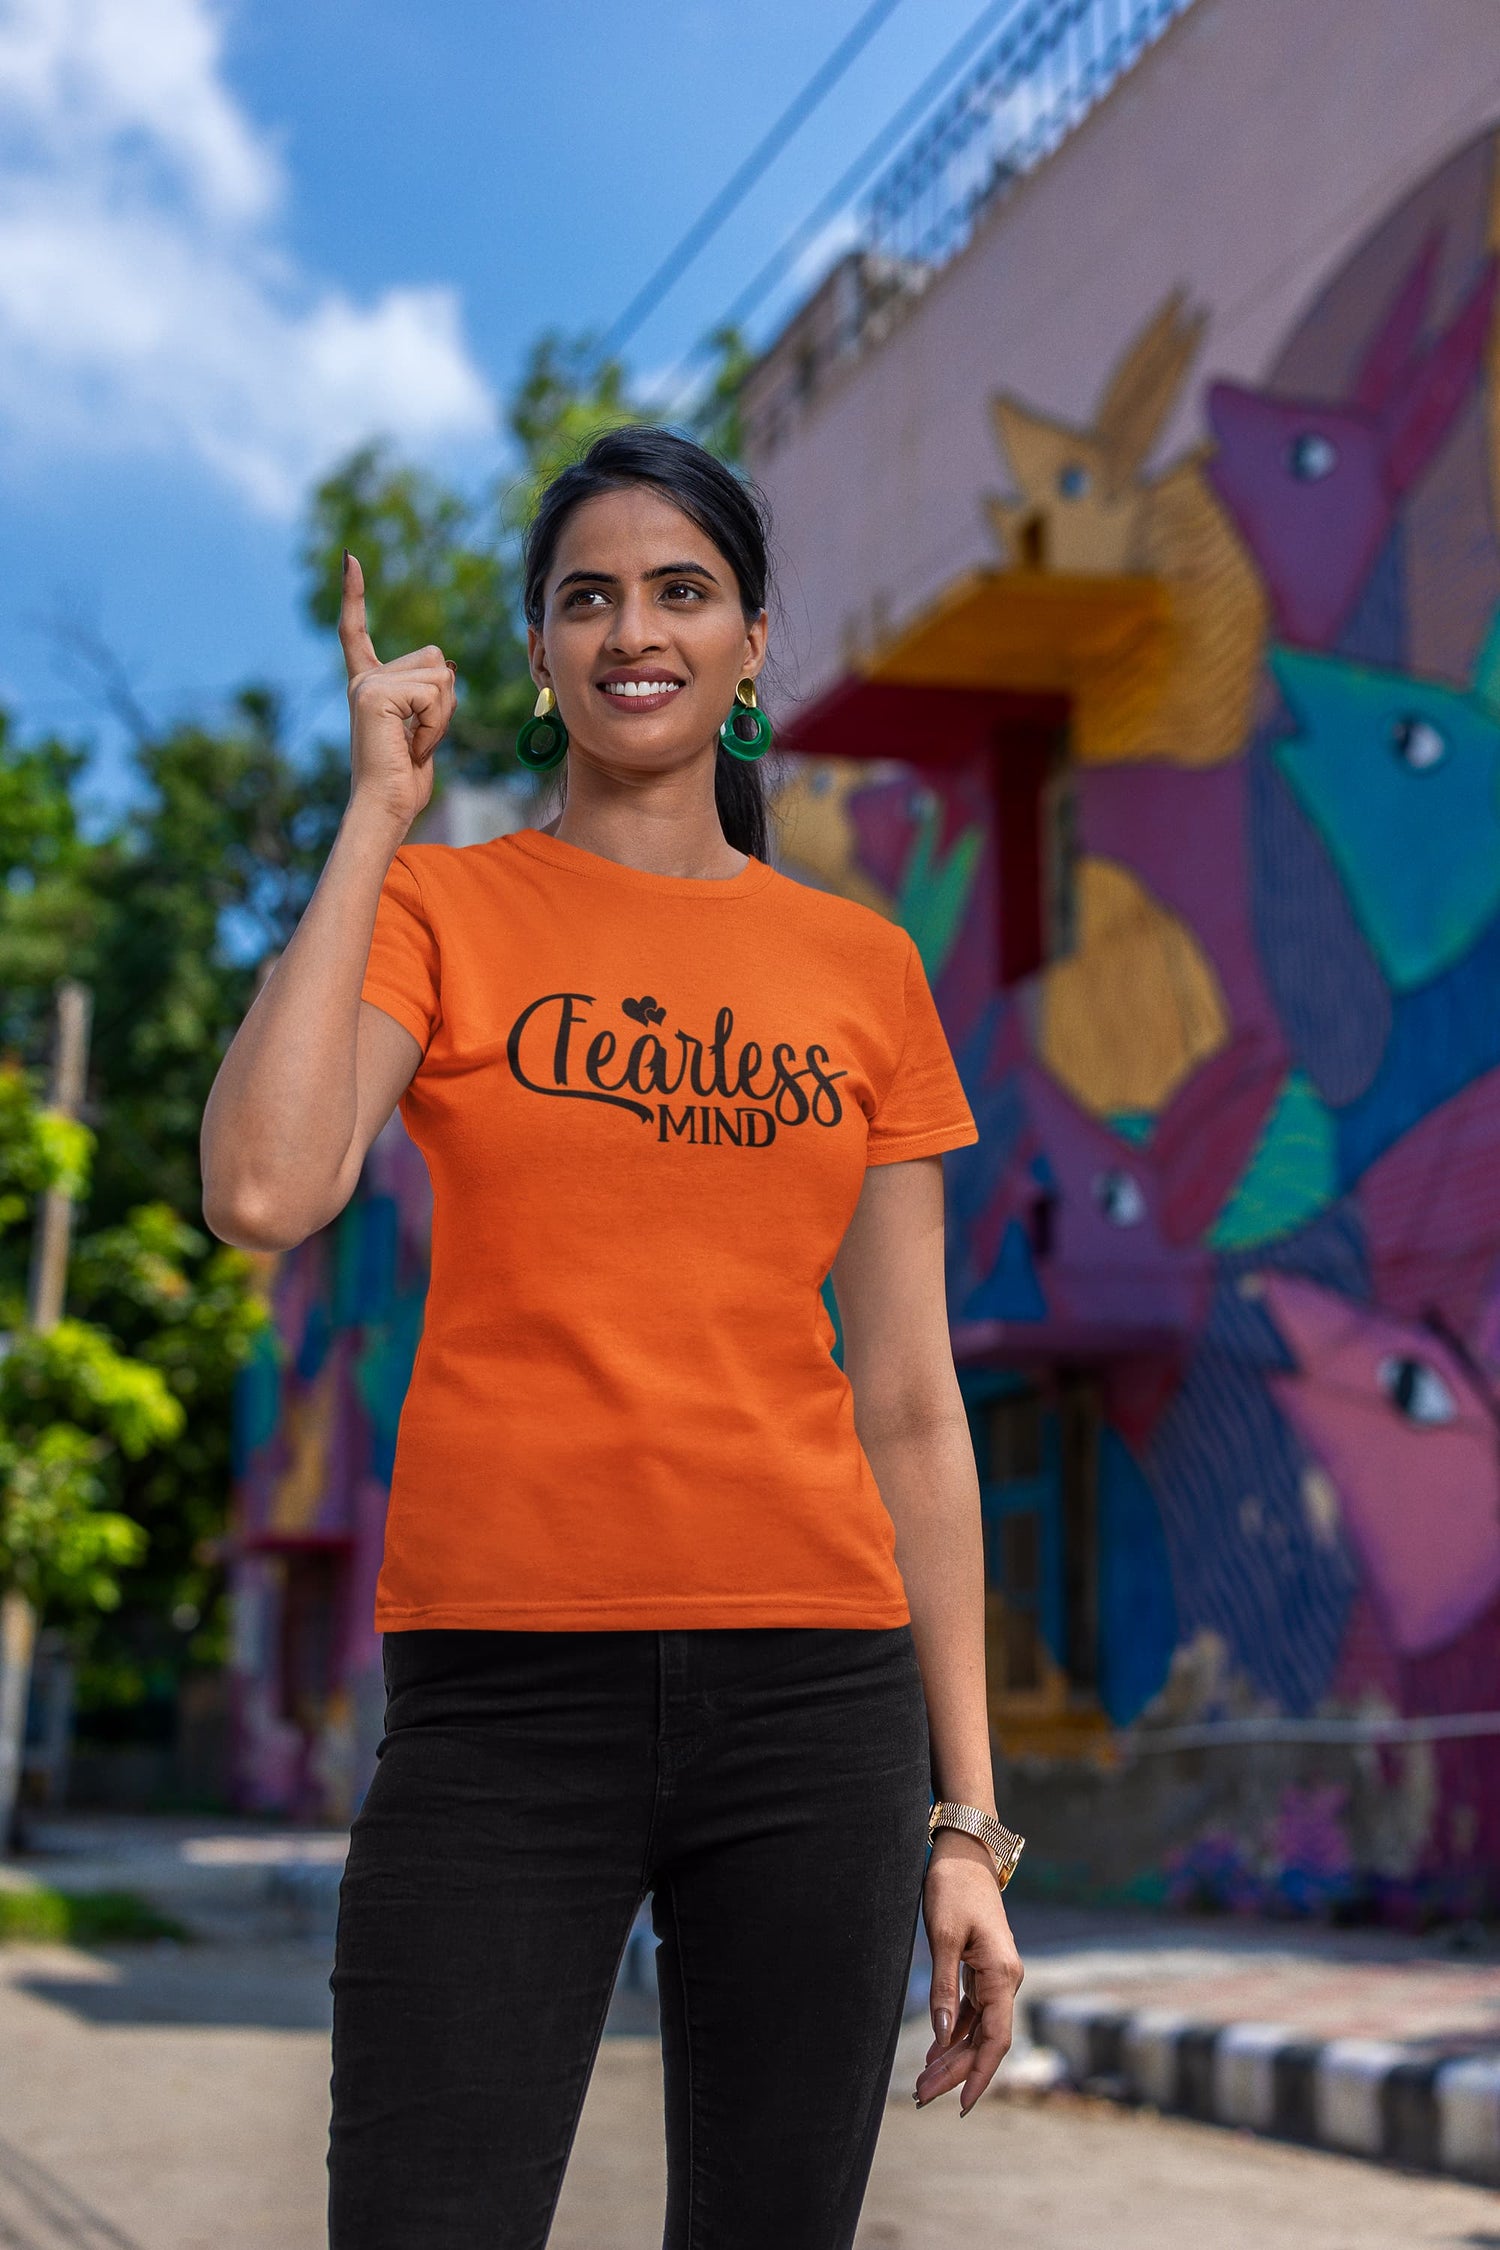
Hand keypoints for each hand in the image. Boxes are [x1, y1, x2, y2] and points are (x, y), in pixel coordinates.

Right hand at [340, 551, 456, 835]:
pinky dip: (436, 725)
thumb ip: (432, 693)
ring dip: (444, 716)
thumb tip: (449, 665)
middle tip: (421, 738)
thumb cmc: (405, 778)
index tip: (349, 558)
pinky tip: (412, 748)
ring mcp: (367, 684)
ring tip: (415, 744)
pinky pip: (435, 694)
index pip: (357, 631)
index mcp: (369, 683)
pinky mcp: (376, 694)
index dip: (353, 594)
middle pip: (437, 657)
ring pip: (441, 675)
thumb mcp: (426, 727)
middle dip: (446, 701)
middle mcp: (363, 678)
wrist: (385, 807)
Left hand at [914, 1836, 1023, 2115]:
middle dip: (955, 2072)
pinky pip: (972, 2013)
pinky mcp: (983, 1970)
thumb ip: (944, 1987)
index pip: (995, 2040)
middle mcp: (1006, 1980)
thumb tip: (940, 2036)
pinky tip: (935, 2053)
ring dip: (952, 2056)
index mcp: (1002, 1974)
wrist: (964, 1853)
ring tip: (922, 2083)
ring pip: (978, 2030)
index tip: (961, 2104)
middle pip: (985, 2040)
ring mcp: (996, 1976)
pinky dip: (954, 2034)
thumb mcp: (944, 1936)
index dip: (979, 2075)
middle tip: (920, 2096)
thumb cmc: (953, 1887)